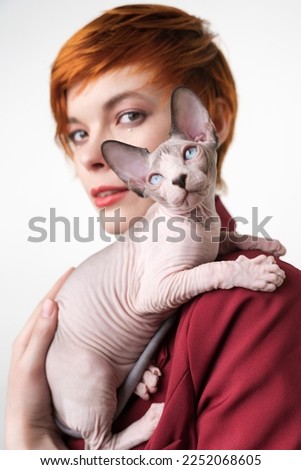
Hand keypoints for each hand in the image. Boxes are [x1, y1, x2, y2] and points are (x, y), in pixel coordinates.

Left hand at [5, 268, 73, 448]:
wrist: (30, 426)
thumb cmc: (26, 399)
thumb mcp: (30, 365)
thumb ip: (40, 336)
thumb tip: (49, 305)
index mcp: (26, 339)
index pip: (44, 306)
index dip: (58, 287)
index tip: (71, 272)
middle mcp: (34, 342)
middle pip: (51, 310)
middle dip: (63, 291)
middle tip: (79, 278)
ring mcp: (44, 351)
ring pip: (58, 321)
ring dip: (69, 306)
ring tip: (82, 294)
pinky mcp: (54, 360)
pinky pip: (64, 335)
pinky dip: (72, 323)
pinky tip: (82, 323)